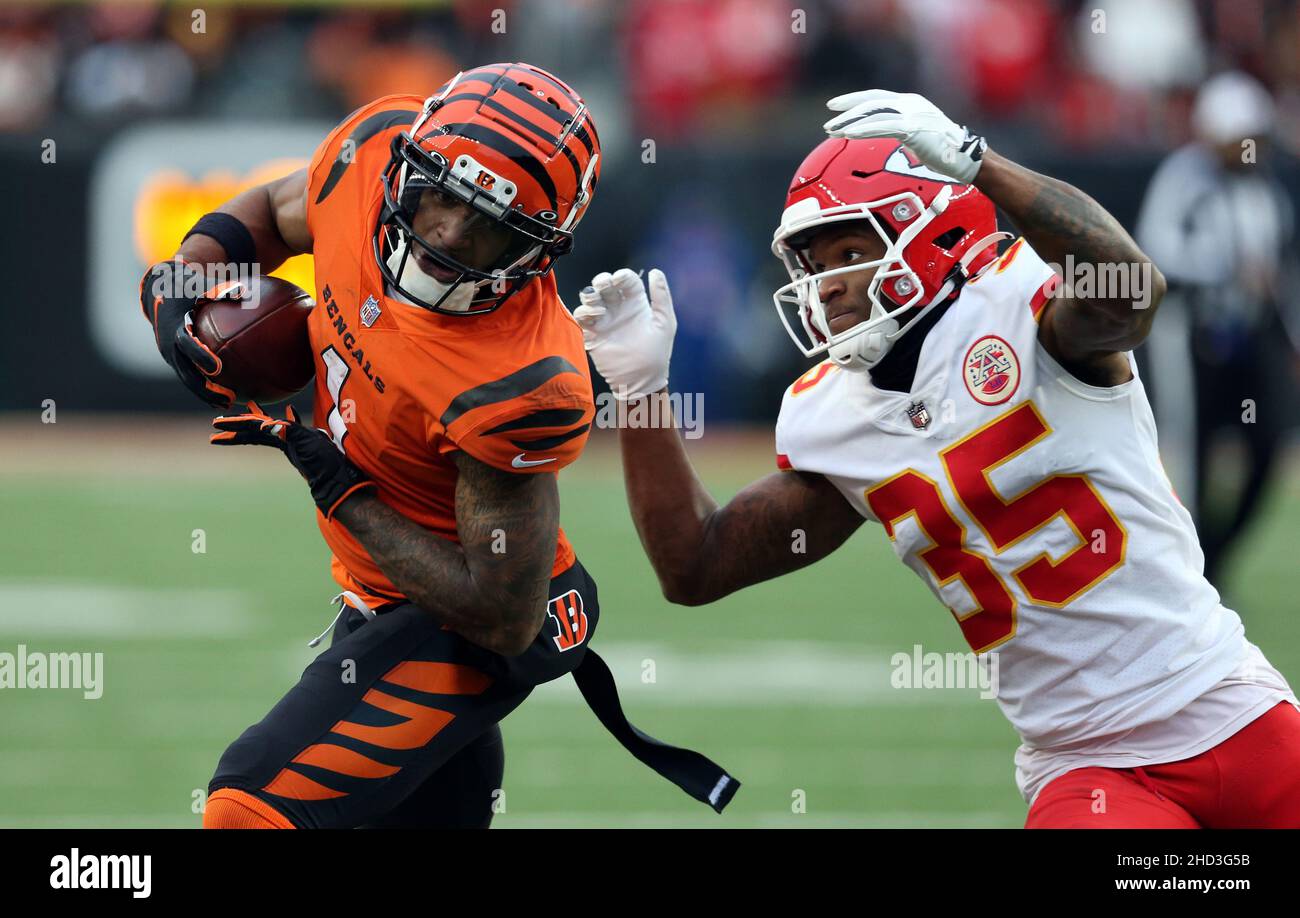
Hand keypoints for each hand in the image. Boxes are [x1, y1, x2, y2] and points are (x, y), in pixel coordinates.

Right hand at [139, 259, 236, 408]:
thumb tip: (245, 292)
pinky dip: (204, 387)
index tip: (217, 368)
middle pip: (186, 372)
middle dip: (204, 388)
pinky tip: (226, 397)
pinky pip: (189, 376)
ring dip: (206, 394)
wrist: (158, 292)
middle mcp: (169, 345)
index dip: (200, 356)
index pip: (186, 344)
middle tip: (227, 398)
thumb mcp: (199, 286)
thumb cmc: (186, 287)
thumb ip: (222, 291)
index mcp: (174, 326)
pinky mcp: (175, 360)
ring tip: (228, 404)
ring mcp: (170, 355)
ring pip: (187, 379)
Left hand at [211, 402, 374, 518]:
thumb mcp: (306, 445)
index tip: (215, 428)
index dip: (233, 429)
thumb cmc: (324, 464)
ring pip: (271, 426)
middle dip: (236, 425)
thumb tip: (267, 426)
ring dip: (258, 417)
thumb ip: (289, 433)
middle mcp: (285, 440)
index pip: (251, 431)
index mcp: (281, 440)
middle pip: (254, 429)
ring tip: (248, 407)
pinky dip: (288, 419)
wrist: (340, 479)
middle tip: (217, 422)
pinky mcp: (308, 441)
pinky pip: (293, 427)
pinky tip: (289, 412)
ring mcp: (296, 441)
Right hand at [573, 268, 675, 400]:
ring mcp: (605, 320)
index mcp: (636, 303)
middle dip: (602, 280)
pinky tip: (595, 315)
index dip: (621, 276)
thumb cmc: (657, 353)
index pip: (626, 281)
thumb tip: (655, 272)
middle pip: (605, 285)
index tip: (620, 279)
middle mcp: (619, 309)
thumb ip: (661, 296)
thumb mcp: (665, 322)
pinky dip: (584, 311)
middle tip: (604, 285)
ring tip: (597, 301)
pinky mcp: (593, 334)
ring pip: (590, 298)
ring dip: (590, 294)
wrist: (641, 379)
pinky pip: (582, 316)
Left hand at [824, 89, 986, 183]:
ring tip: (832, 131)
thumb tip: (883, 136)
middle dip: (846, 112)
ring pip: (873, 114)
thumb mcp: (917, 134)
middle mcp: (910, 103)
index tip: (835, 106)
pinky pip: (882, 127)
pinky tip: (848, 135)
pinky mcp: (913, 128)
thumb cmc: (942, 150)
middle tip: (828, 120)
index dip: (854, 100)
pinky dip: (863, 130)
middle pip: (871, 103)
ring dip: (849, 123)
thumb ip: (900, 129)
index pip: (876, 97)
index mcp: (910, 102)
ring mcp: (912, 114)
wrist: (964, 157)